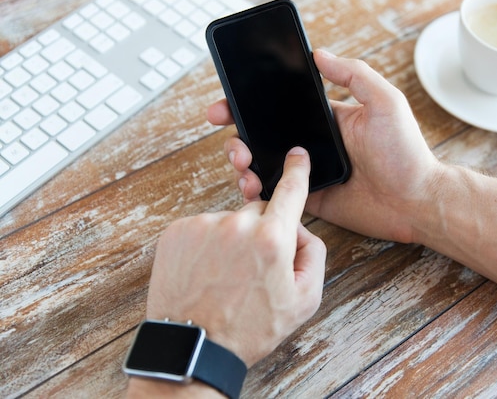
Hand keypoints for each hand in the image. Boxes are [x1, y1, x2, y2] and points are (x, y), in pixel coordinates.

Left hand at [144, 147, 325, 367]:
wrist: (195, 346)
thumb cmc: (249, 328)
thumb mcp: (304, 301)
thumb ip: (313, 255)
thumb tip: (300, 230)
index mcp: (271, 239)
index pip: (290, 191)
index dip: (297, 170)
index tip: (297, 155)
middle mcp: (237, 224)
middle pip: (259, 212)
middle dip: (262, 233)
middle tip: (254, 270)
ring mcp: (203, 225)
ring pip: (229, 222)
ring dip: (231, 241)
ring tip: (224, 278)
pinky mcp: (177, 232)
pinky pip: (202, 228)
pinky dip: (207, 245)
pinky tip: (206, 273)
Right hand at [207, 50, 441, 242]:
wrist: (416, 202)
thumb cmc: (406, 152)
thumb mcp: (386, 102)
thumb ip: (354, 75)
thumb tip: (319, 54)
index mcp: (325, 119)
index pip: (278, 105)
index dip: (248, 103)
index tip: (224, 104)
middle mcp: (312, 144)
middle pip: (262, 136)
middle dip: (236, 136)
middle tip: (231, 143)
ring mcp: (308, 173)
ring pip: (262, 165)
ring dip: (242, 163)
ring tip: (242, 165)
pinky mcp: (309, 200)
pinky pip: (276, 195)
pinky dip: (257, 192)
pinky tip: (252, 188)